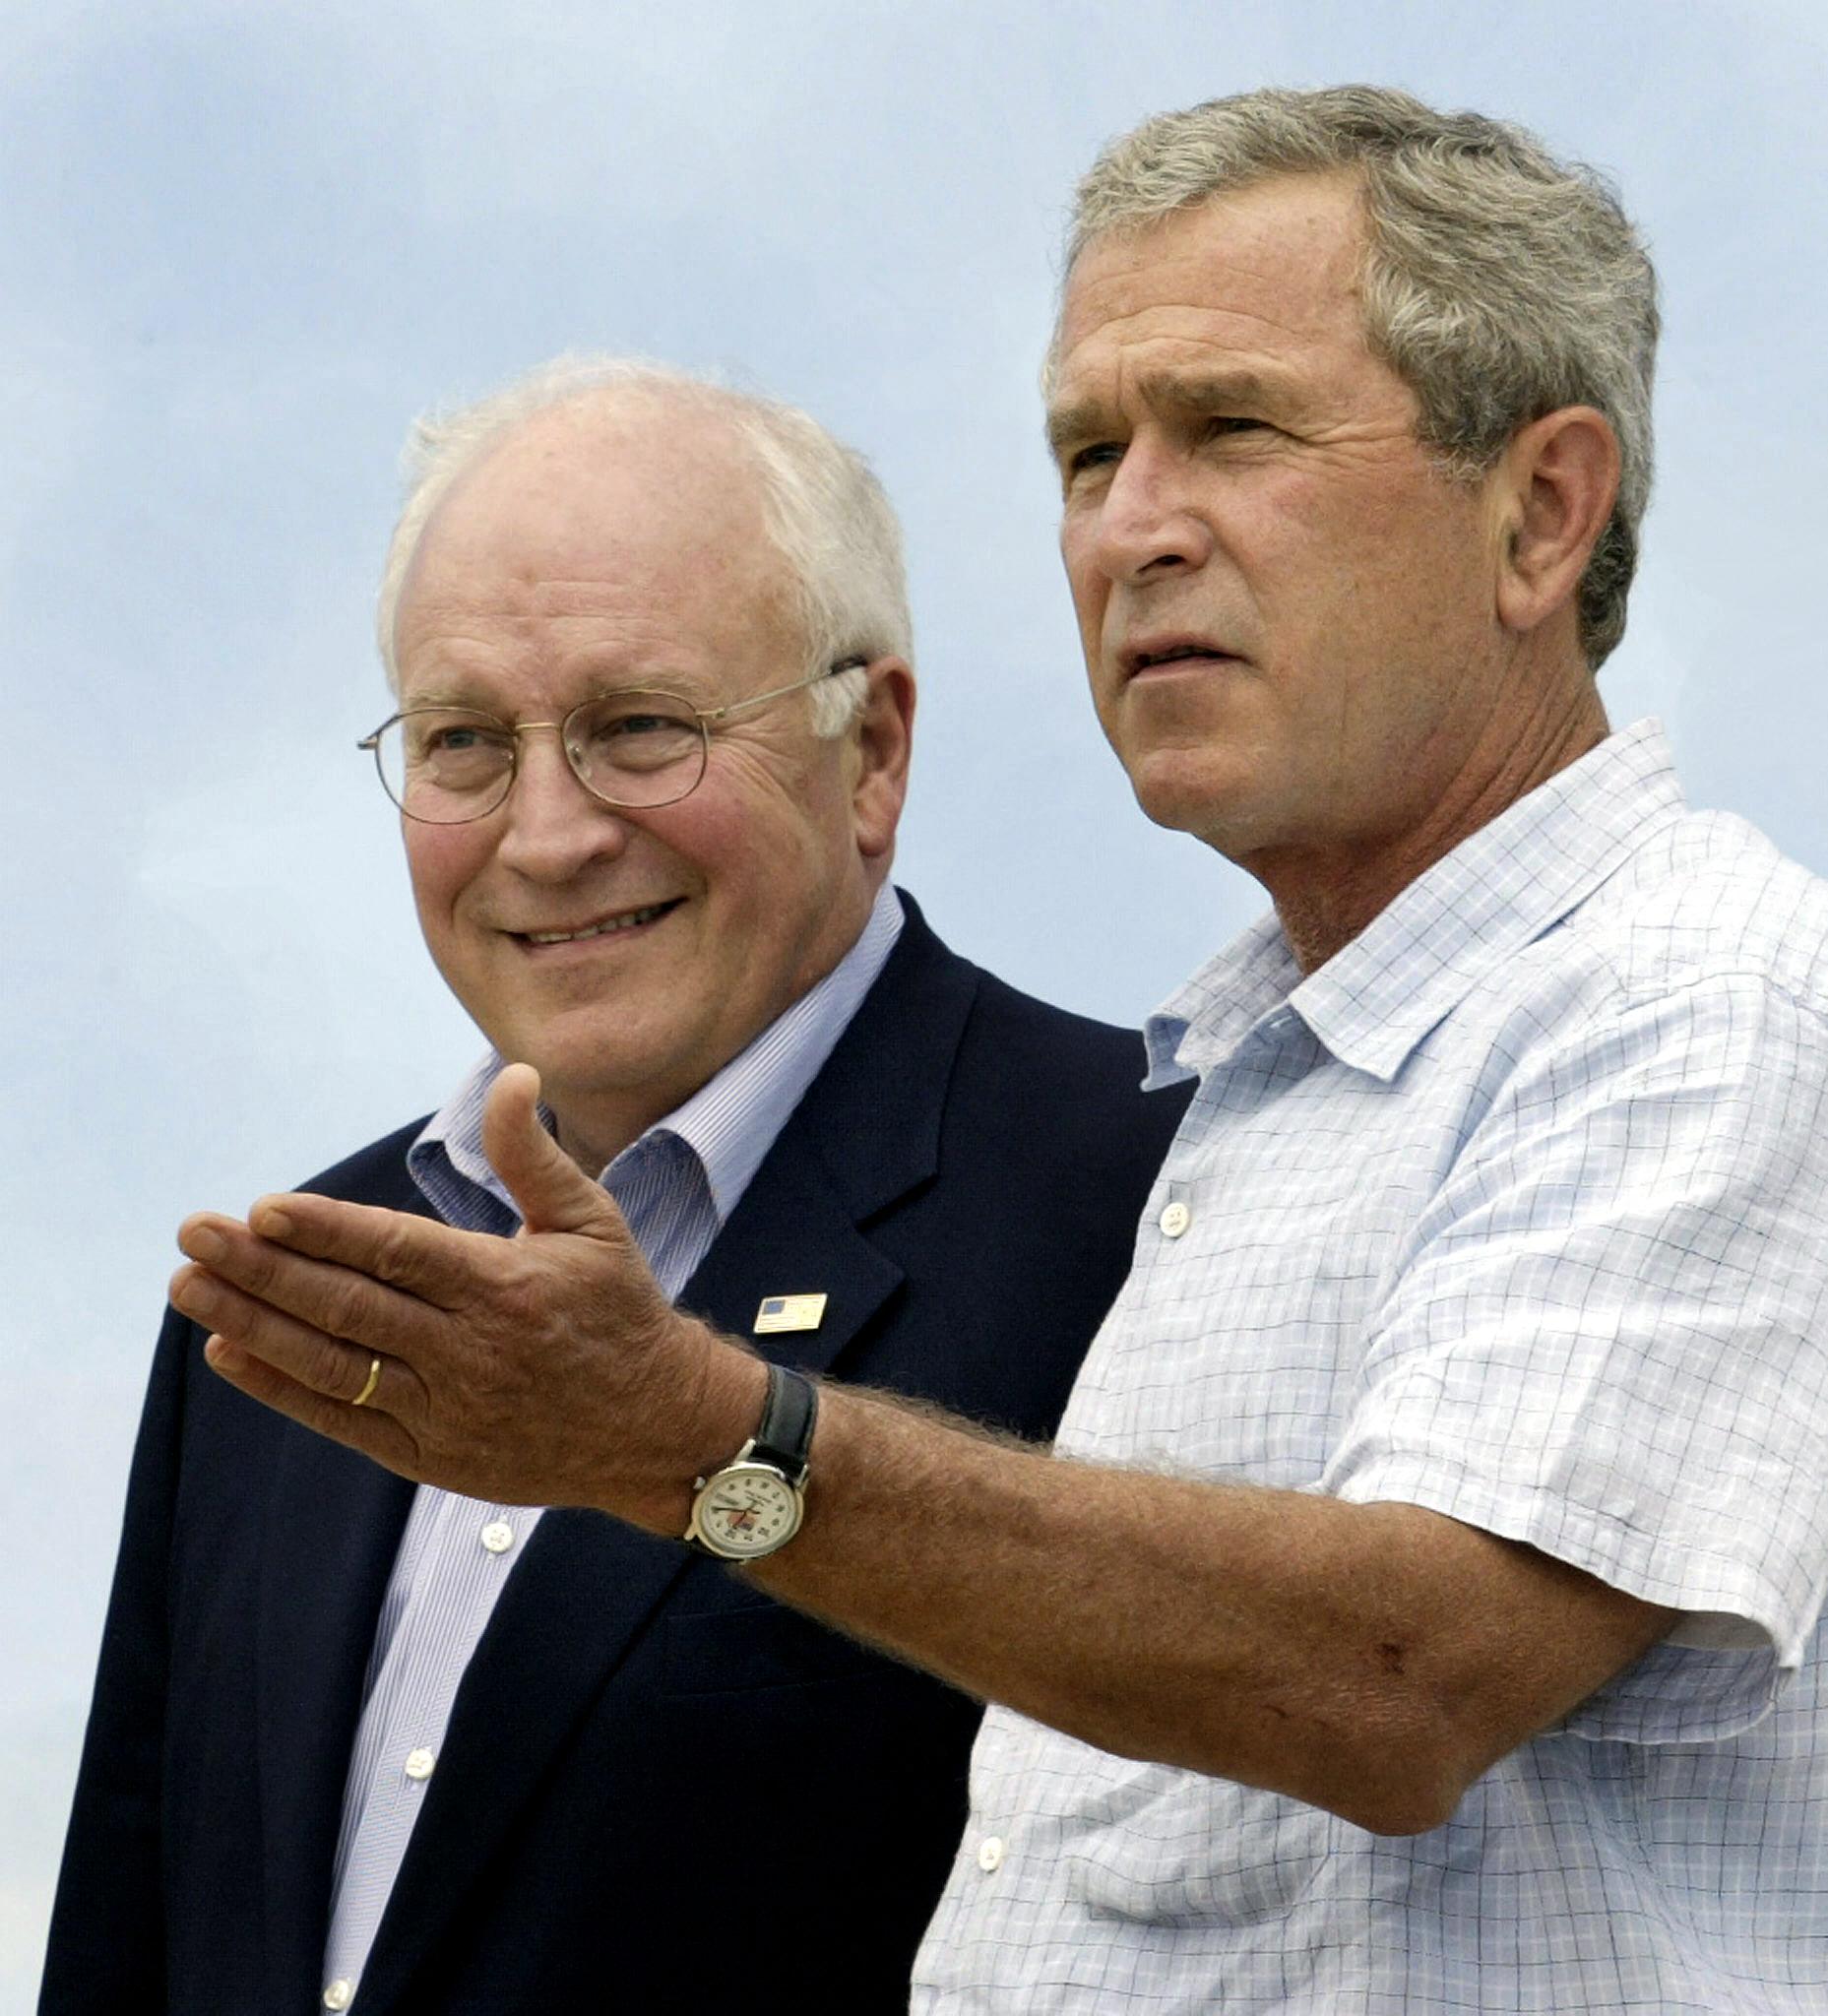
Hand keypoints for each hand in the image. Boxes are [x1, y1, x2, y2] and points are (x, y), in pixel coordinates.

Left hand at [170, 1063, 764, 1523]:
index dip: (325, 1231)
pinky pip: (341, 1419)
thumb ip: (534, 1155)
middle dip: (262, 1268)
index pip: (397, 1253)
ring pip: (332, 1361)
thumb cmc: (619, 1310)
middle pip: (347, 1305)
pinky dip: (280, 1387)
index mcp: (505, 1287)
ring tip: (189, 1285)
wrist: (656, 1428)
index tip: (261, 1208)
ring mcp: (445, 1409)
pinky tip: (230, 1351)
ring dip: (253, 1322)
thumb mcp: (592, 1222)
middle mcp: (470, 1350)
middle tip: (195, 1232)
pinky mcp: (430, 1455)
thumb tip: (515, 1076)